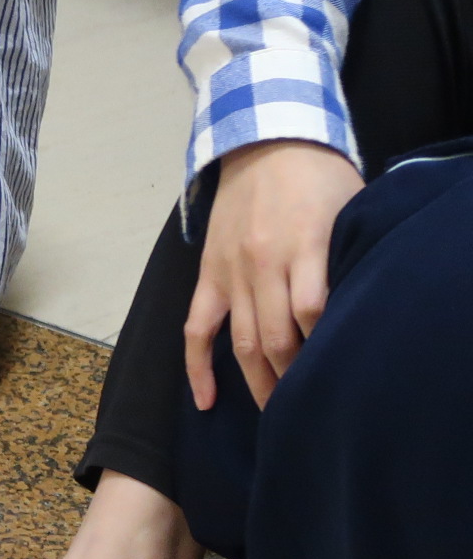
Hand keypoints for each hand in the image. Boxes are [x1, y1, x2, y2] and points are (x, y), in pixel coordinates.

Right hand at [184, 139, 364, 410]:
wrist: (264, 142)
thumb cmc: (320, 179)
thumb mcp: (351, 210)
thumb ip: (351, 258)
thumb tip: (362, 312)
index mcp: (303, 246)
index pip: (313, 312)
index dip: (327, 349)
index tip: (343, 376)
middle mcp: (263, 263)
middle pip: (276, 337)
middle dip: (295, 380)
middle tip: (313, 411)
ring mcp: (231, 271)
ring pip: (241, 340)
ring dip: (259, 382)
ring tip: (278, 416)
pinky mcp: (209, 274)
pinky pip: (196, 328)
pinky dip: (197, 367)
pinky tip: (206, 401)